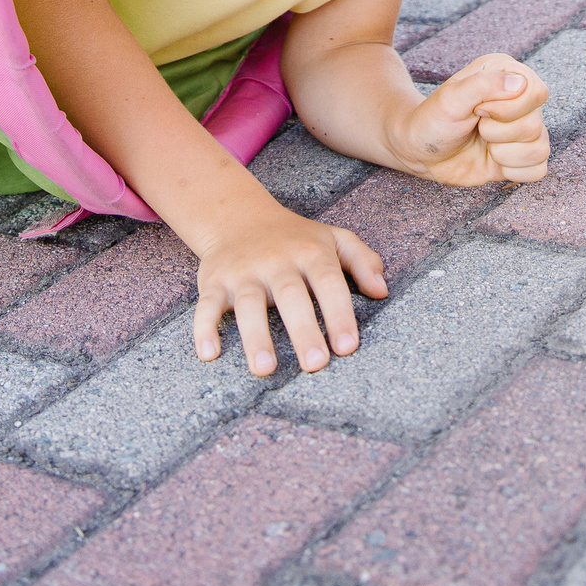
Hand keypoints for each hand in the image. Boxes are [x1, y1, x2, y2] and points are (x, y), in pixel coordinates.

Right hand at [191, 197, 387, 377]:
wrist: (237, 216)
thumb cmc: (295, 238)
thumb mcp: (333, 239)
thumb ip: (362, 260)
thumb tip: (382, 291)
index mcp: (310, 252)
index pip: (328, 282)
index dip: (339, 313)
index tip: (348, 347)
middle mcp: (276, 261)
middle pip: (291, 296)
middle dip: (303, 331)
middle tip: (315, 365)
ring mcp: (243, 272)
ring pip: (248, 304)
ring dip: (255, 336)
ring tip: (265, 368)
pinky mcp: (214, 282)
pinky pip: (206, 306)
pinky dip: (204, 328)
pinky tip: (209, 354)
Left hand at [391, 55, 550, 186]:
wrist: (420, 150)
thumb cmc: (433, 119)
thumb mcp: (450, 99)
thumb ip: (484, 85)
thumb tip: (521, 83)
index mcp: (507, 74)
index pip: (536, 92)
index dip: (508, 109)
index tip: (479, 110)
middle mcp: (521, 100)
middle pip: (535, 125)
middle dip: (497, 134)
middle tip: (475, 127)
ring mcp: (524, 129)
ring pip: (539, 149)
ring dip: (503, 154)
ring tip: (482, 143)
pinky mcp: (523, 156)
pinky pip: (538, 170)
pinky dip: (513, 171)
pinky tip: (493, 161)